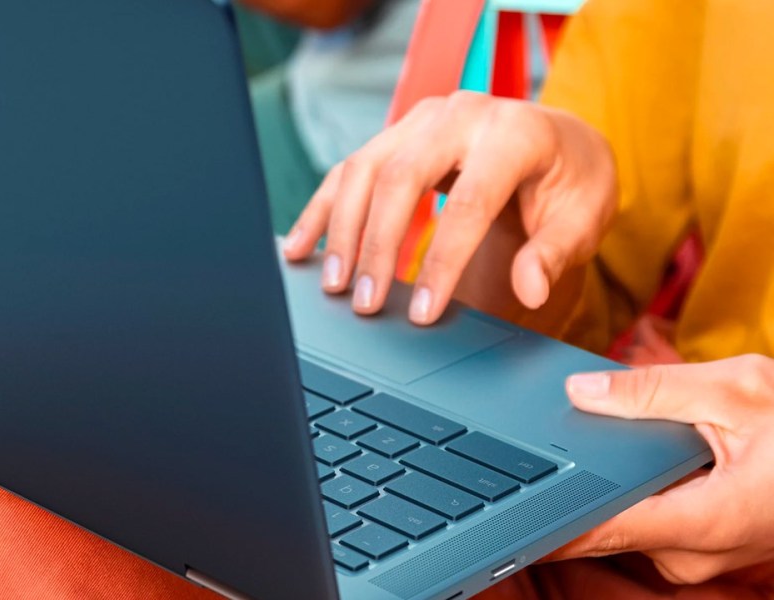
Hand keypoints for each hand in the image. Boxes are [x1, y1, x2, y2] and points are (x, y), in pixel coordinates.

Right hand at [282, 91, 616, 325]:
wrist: (557, 143)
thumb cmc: (571, 183)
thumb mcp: (584, 217)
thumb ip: (554, 252)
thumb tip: (530, 289)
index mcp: (515, 133)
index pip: (468, 202)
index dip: (442, 262)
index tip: (422, 313)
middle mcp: (462, 114)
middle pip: (400, 177)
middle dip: (376, 245)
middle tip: (364, 303)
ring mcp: (423, 120)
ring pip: (364, 169)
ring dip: (342, 230)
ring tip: (334, 284)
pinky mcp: (398, 134)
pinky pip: (349, 169)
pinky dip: (323, 210)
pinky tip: (302, 248)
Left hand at [551, 354, 773, 585]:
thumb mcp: (738, 390)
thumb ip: (653, 391)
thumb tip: (582, 391)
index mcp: (702, 521)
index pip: (598, 530)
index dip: (544, 522)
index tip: (502, 514)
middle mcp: (693, 552)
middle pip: (604, 521)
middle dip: (576, 482)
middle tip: (543, 439)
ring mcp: (697, 554)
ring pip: (627, 518)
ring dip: (610, 482)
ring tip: (595, 438)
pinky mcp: (701, 544)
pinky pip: (649, 518)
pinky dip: (634, 487)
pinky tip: (634, 455)